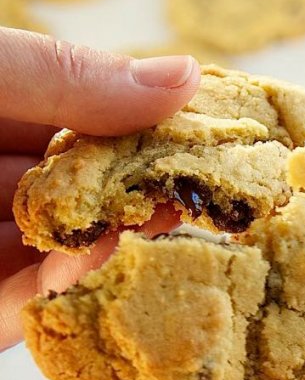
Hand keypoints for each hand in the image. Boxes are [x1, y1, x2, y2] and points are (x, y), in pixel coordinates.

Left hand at [0, 27, 199, 350]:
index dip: (155, 129)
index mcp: (1, 116)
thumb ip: (68, 79)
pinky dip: (56, 289)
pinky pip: (24, 304)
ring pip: (65, 254)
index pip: (97, 120)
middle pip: (91, 193)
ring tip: (154, 225)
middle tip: (196, 193)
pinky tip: (84, 265)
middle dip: (144, 196)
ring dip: (108, 246)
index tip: (209, 136)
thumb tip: (185, 75)